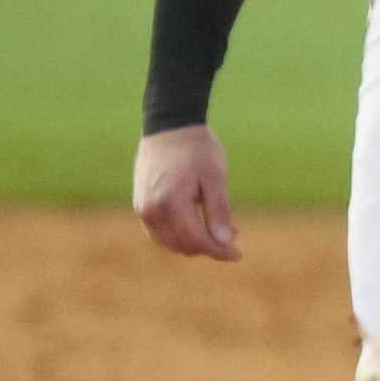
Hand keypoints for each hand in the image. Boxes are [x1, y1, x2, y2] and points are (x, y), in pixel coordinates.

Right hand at [132, 125, 240, 259]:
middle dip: (209, 246)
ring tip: (219, 228)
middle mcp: (150, 210)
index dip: (219, 251)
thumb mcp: (215, 178)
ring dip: (195, 243)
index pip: (196, 241)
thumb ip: (219, 211)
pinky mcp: (141, 205)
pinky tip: (200, 224)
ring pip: (170, 243)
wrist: (170, 126)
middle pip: (183, 246)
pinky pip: (160, 232)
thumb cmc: (196, 149)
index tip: (238, 254)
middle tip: (233, 234)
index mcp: (169, 203)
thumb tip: (226, 242)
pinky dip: (180, 235)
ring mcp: (142, 208)